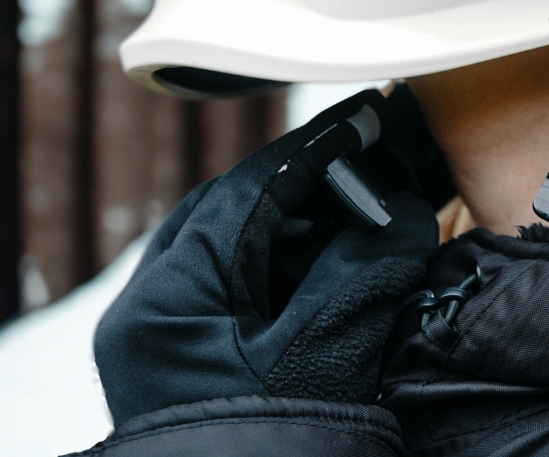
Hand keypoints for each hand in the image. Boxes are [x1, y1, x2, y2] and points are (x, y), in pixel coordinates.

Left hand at [93, 90, 439, 426]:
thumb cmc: (276, 450)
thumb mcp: (329, 353)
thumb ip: (366, 268)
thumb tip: (402, 210)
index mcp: (164, 301)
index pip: (242, 192)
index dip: (314, 154)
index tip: (368, 124)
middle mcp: (147, 317)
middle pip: (229, 217)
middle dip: (307, 192)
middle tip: (375, 173)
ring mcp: (162, 347)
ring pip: (231, 255)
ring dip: (299, 233)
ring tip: (367, 228)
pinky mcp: (187, 371)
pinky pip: (235, 297)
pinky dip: (287, 276)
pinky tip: (338, 280)